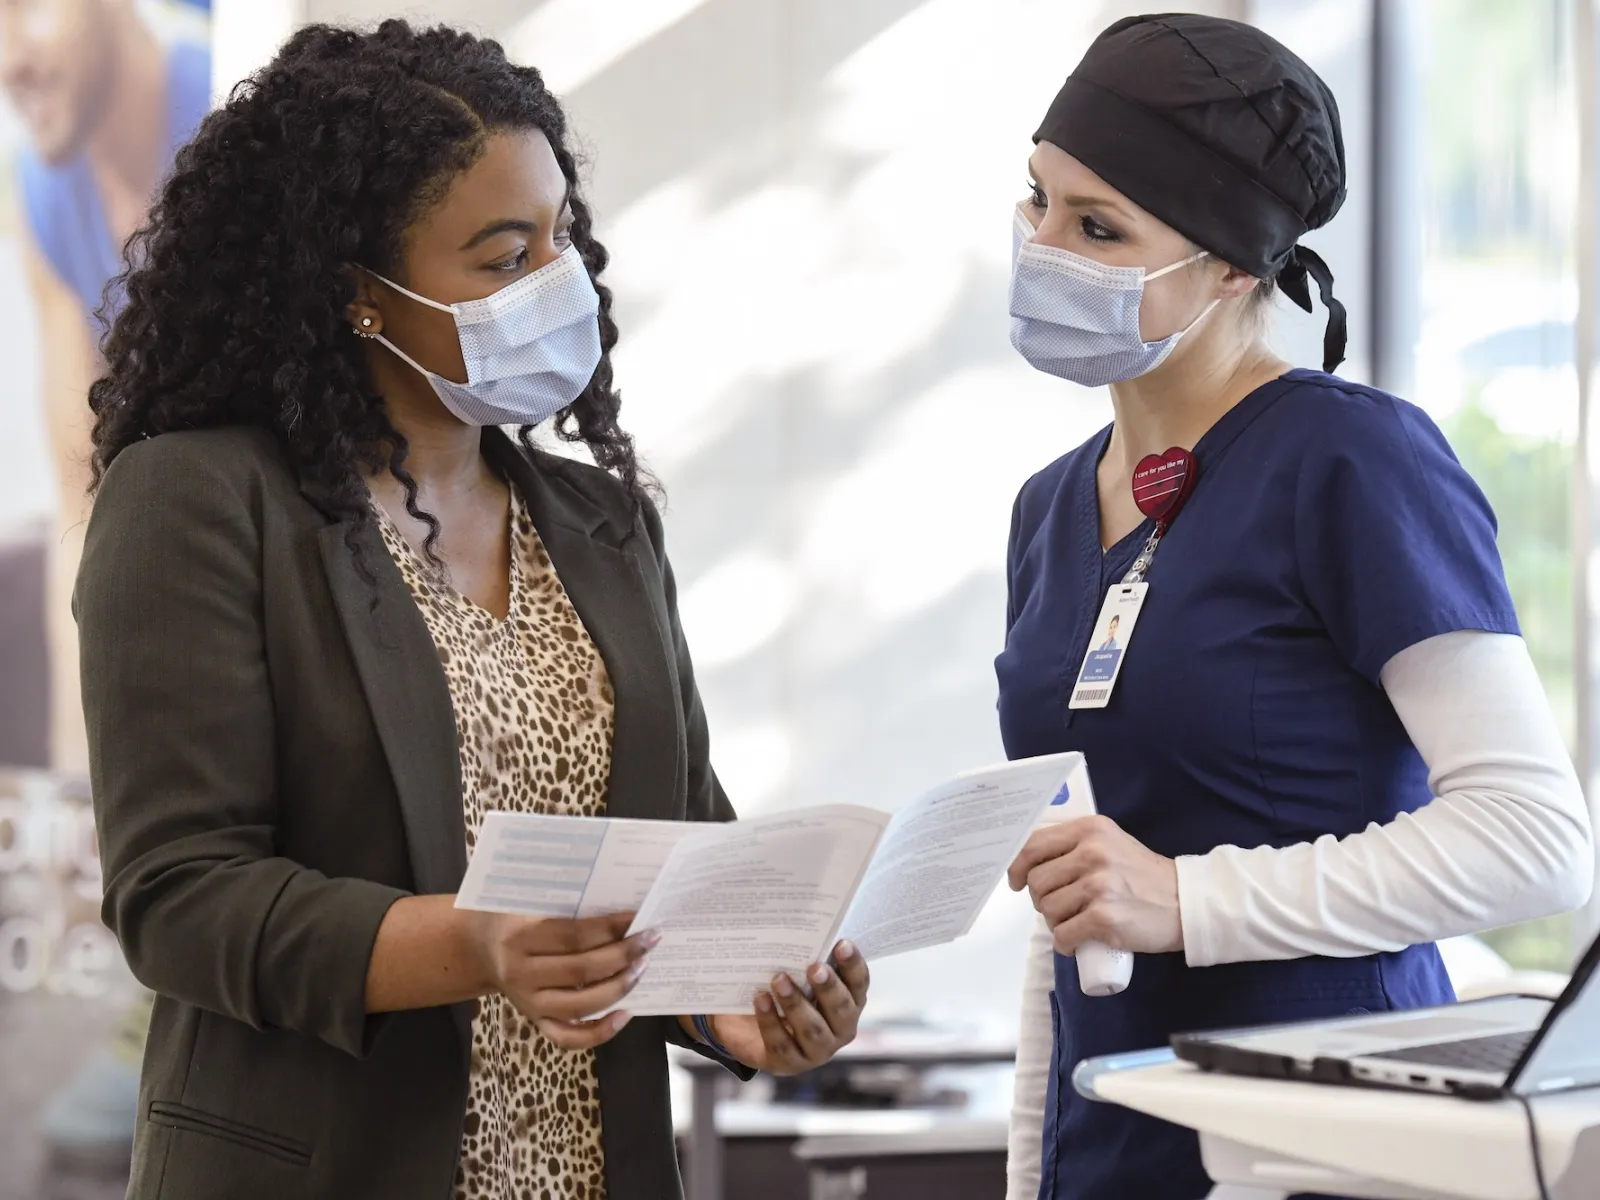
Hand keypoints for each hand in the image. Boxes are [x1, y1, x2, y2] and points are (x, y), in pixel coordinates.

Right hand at [466, 909, 656, 1049]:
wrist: (478, 946)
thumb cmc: (512, 915)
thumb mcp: (528, 900)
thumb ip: (565, 901)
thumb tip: (619, 901)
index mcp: (519, 937)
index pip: (573, 935)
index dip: (610, 927)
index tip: (639, 916)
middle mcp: (521, 974)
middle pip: (581, 970)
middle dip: (623, 955)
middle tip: (650, 940)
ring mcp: (528, 1003)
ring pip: (580, 1006)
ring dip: (618, 988)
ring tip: (642, 968)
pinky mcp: (535, 1021)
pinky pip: (568, 1037)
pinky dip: (600, 1033)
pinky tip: (626, 1014)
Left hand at [702, 940, 869, 1074]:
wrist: (748, 1025)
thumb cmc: (784, 990)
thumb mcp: (798, 973)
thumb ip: (807, 958)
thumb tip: (805, 925)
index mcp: (849, 1003)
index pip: (859, 984)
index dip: (853, 965)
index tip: (841, 943)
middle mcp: (840, 1029)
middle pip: (842, 1010)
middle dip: (829, 988)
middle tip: (814, 967)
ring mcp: (816, 1051)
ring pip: (813, 1031)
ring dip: (796, 1004)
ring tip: (779, 980)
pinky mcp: (788, 1063)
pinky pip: (782, 1044)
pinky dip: (770, 1020)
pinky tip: (761, 999)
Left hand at [1008, 816, 1181, 955]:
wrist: (1185, 903)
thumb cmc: (1143, 876)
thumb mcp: (1110, 844)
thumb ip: (1075, 845)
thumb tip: (1030, 862)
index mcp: (1090, 831)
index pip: (1033, 845)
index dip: (1017, 866)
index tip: (1015, 881)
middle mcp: (1093, 853)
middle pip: (1037, 881)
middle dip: (1041, 899)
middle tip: (1059, 906)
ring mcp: (1099, 886)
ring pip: (1048, 909)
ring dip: (1055, 922)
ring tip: (1076, 922)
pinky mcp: (1104, 918)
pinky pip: (1063, 935)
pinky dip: (1065, 944)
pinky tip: (1077, 942)